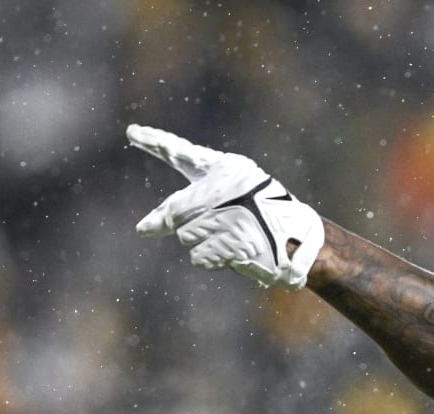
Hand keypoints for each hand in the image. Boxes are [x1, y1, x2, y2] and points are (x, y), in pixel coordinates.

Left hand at [128, 124, 325, 289]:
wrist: (301, 240)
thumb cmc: (262, 218)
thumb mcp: (230, 200)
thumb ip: (185, 209)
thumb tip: (140, 231)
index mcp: (226, 167)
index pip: (183, 153)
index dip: (157, 142)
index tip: (133, 132)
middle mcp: (225, 186)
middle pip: (177, 211)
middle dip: (186, 225)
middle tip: (213, 226)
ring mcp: (228, 215)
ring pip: (185, 236)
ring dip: (202, 244)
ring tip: (233, 238)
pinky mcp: (231, 242)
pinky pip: (199, 256)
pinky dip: (213, 260)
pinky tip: (235, 253)